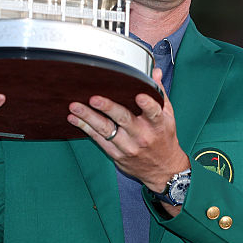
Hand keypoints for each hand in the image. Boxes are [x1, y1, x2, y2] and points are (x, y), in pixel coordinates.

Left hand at [67, 68, 189, 197]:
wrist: (163, 170)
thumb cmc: (164, 138)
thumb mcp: (168, 116)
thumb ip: (159, 93)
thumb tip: (156, 72)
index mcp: (158, 124)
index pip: (154, 113)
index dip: (147, 105)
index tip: (139, 96)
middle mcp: (143, 136)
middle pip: (124, 120)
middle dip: (108, 108)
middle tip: (94, 99)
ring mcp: (128, 147)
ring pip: (106, 130)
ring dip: (88, 118)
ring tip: (75, 107)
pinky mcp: (117, 154)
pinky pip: (99, 140)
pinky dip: (86, 128)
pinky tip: (74, 119)